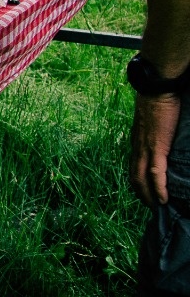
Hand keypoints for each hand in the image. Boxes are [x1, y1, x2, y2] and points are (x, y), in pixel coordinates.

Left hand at [130, 91, 180, 206]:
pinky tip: (163, 199)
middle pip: (134, 177)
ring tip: (157, 208)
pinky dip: (159, 188)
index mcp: (136, 141)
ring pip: (143, 179)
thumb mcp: (151, 120)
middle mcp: (137, 147)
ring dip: (149, 196)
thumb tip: (159, 135)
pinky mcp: (157, 147)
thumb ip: (152, 131)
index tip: (143, 192)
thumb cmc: (156, 100)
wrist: (157, 89)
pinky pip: (157, 173)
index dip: (137, 181)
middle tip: (150, 206)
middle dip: (141, 194)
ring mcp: (146, 148)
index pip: (133, 166)